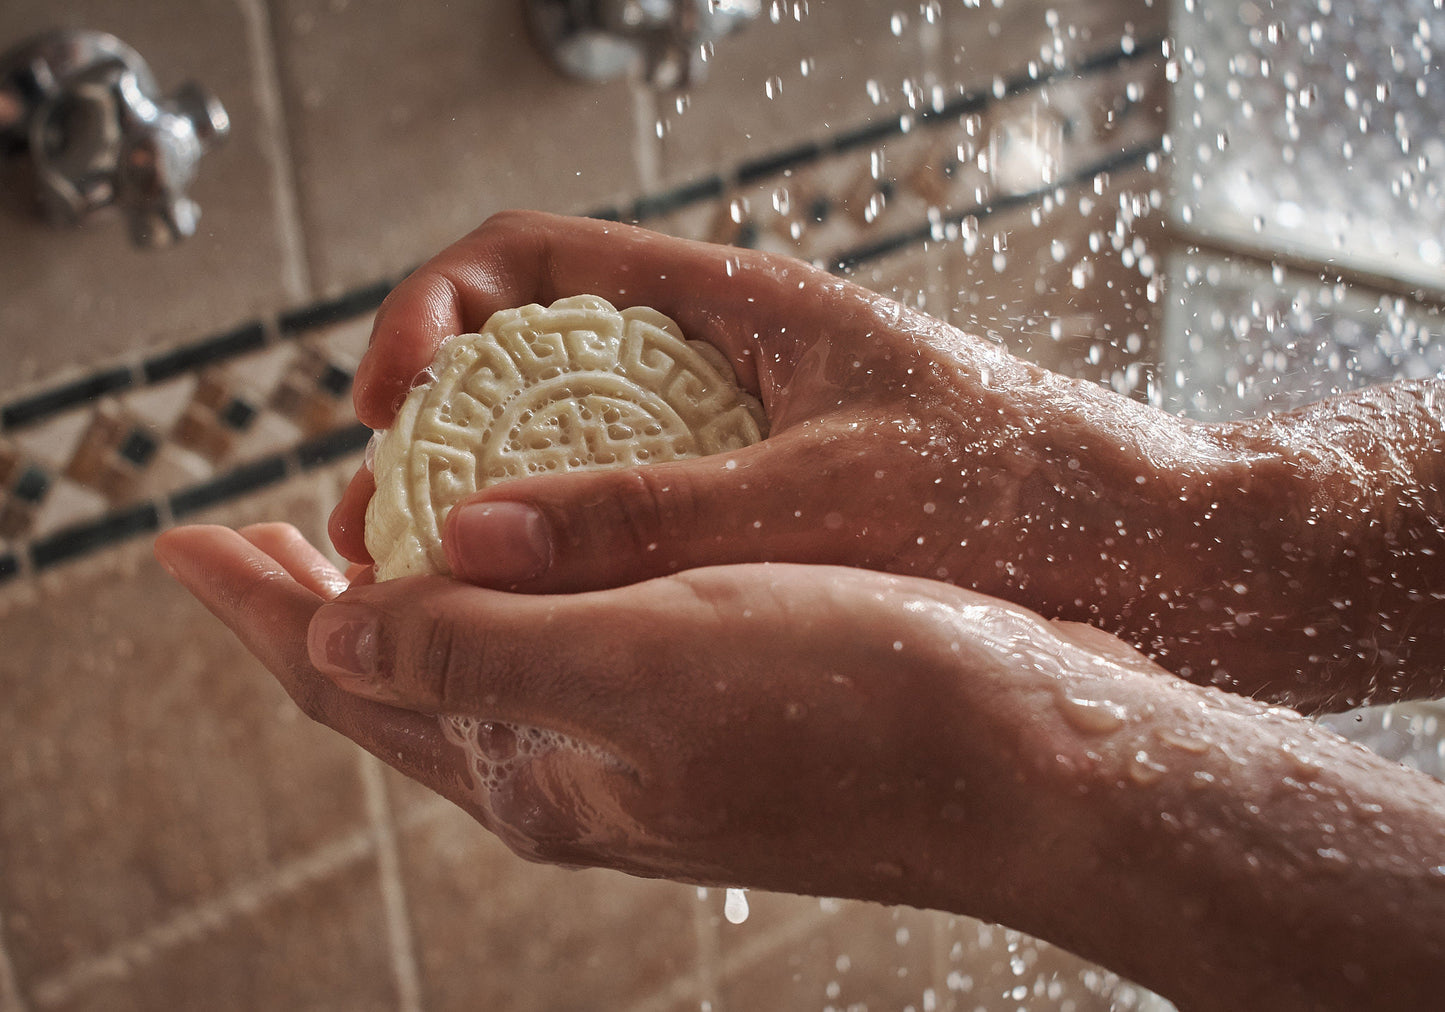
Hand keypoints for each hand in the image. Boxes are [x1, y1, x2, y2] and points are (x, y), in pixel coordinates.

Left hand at [158, 522, 1091, 901]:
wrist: (1031, 760)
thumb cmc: (857, 704)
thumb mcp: (643, 662)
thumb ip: (476, 647)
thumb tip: (329, 627)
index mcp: (541, 770)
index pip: (349, 684)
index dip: (253, 609)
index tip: (178, 536)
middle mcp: (581, 769)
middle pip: (402, 676)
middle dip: (313, 602)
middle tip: (249, 527)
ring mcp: (647, 742)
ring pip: (483, 658)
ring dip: (409, 592)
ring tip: (362, 525)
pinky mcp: (710, 705)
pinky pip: (569, 642)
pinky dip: (513, 586)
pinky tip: (526, 541)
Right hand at [334, 211, 1444, 710]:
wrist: (1163, 555)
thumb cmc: (1027, 495)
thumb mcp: (822, 497)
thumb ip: (649, 516)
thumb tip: (472, 534)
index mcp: (734, 307)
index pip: (528, 261)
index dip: (427, 315)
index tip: (379, 404)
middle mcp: (725, 363)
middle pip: (532, 362)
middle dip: (438, 430)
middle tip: (385, 522)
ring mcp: (743, 437)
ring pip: (576, 451)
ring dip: (492, 508)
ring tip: (432, 589)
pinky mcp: (768, 509)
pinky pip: (635, 521)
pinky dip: (572, 562)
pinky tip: (543, 624)